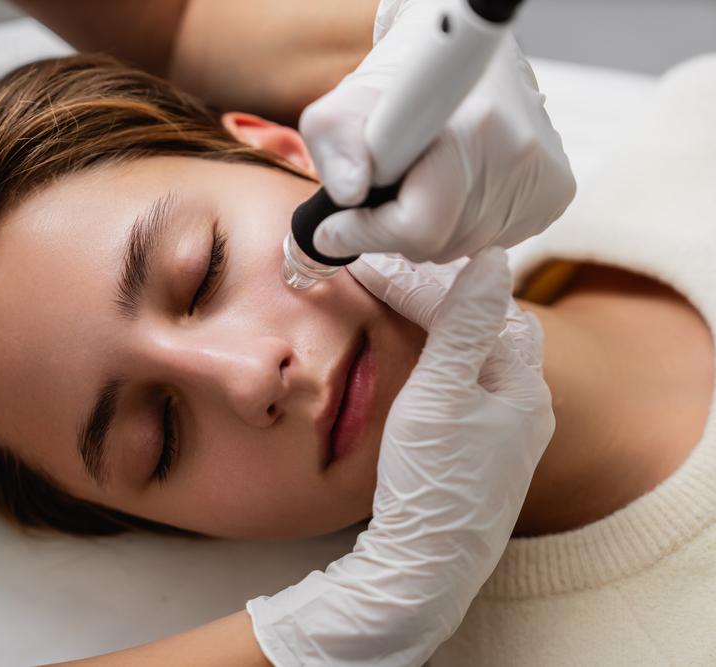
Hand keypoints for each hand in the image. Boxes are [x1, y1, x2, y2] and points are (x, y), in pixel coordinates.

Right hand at [246, 248, 552, 665]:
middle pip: (487, 327)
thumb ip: (463, 325)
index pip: (478, 309)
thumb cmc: (432, 480)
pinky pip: (468, 384)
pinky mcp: (482, 452)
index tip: (375, 266)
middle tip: (385, 274)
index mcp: (522, 385)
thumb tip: (493, 258)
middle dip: (439, 295)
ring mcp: (506, 432)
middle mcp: (524, 405)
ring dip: (441, 324)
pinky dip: (441, 356)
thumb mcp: (441, 394)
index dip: (425, 283)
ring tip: (398, 300)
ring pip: (478, 355)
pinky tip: (419, 354)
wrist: (425, 565)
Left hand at [300, 0, 575, 263]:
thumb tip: (350, 195)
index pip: (419, 225)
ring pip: (465, 249)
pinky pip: (494, 242)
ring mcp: (545, 175)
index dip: (368, 233)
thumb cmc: (397, 85)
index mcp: (473, 127)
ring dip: (430, 231)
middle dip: (395, 231)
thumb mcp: (344, 106)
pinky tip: (454, 190)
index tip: (335, 229)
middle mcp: (521, 152)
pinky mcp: (557, 191)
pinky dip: (463, 228)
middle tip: (380, 199)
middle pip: (440, 244)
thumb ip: (336, 148)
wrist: (459, 56)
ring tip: (418, 187)